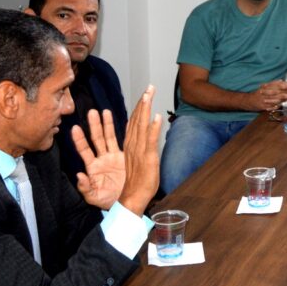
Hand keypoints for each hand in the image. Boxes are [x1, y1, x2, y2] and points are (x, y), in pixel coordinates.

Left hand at [73, 108, 125, 208]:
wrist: (126, 203)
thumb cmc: (107, 201)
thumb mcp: (94, 198)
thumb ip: (85, 188)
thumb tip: (79, 175)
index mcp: (92, 167)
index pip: (84, 150)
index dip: (80, 140)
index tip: (75, 128)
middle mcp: (102, 158)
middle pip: (96, 139)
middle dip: (94, 125)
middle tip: (91, 112)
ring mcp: (113, 157)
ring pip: (109, 137)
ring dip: (106, 124)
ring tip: (105, 112)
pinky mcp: (124, 158)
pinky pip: (123, 142)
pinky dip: (122, 132)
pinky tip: (123, 122)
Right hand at [117, 85, 162, 213]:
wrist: (131, 198)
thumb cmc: (135, 182)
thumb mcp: (135, 162)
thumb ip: (137, 147)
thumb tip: (143, 134)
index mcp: (129, 145)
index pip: (134, 122)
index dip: (139, 108)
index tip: (144, 94)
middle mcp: (133, 145)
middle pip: (137, 119)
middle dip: (143, 102)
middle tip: (149, 87)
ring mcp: (139, 151)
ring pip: (141, 126)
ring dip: (145, 109)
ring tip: (149, 94)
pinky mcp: (147, 158)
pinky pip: (150, 141)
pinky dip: (153, 128)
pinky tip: (157, 117)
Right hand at [247, 80, 286, 111]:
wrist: (248, 100)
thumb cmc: (258, 93)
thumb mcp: (264, 87)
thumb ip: (272, 84)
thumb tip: (281, 81)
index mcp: (264, 87)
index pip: (274, 84)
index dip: (282, 85)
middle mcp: (263, 93)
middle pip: (274, 92)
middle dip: (282, 93)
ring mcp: (262, 100)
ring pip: (272, 99)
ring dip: (280, 100)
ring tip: (286, 99)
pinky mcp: (261, 106)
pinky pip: (269, 106)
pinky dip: (274, 106)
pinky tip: (279, 105)